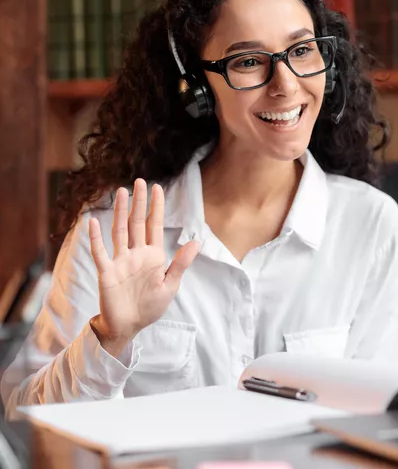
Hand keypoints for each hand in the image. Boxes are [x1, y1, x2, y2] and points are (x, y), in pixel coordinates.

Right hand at [87, 178, 199, 357]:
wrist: (130, 326)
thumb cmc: (150, 306)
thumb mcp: (170, 285)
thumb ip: (181, 263)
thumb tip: (196, 242)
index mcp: (153, 256)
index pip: (154, 225)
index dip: (156, 207)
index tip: (158, 188)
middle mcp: (136, 254)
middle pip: (137, 223)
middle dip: (139, 202)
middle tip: (140, 181)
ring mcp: (120, 261)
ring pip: (120, 231)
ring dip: (121, 212)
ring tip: (122, 192)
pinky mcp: (106, 272)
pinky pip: (100, 252)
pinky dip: (95, 238)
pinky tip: (93, 222)